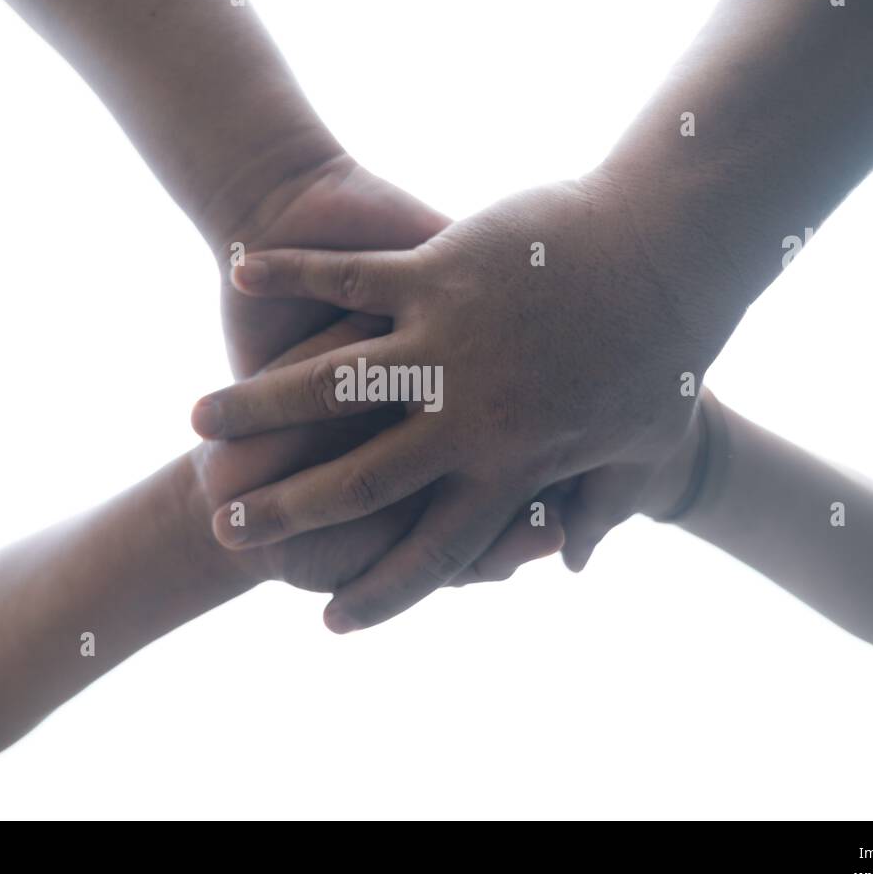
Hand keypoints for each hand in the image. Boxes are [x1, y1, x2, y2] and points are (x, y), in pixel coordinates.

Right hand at [193, 175, 722, 630]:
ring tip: (197, 420)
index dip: (382, 595)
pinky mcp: (437, 270)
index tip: (332, 624)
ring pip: (331, 383)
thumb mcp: (640, 447)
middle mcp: (466, 417)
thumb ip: (596, 507)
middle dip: (285, 511)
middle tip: (224, 528)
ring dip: (258, 404)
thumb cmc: (669, 351)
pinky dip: (291, 274)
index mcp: (513, 468)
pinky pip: (347, 277)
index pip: (435, 553)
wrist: (675, 249)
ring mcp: (446, 342)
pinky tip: (238, 274)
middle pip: (358, 481)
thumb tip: (571, 566)